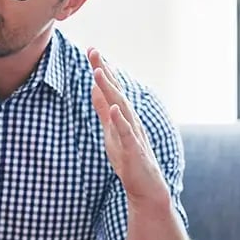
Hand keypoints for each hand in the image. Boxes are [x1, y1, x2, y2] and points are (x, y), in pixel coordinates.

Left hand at [88, 48, 168, 206]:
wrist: (147, 189)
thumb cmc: (129, 160)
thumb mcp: (110, 132)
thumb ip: (103, 111)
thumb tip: (95, 89)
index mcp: (122, 116)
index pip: (111, 89)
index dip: (102, 70)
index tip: (92, 50)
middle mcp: (130, 120)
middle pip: (116, 92)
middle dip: (104, 71)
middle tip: (93, 51)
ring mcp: (133, 134)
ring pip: (121, 108)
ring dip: (110, 90)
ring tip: (99, 72)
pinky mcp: (134, 150)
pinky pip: (127, 134)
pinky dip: (120, 121)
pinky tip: (114, 109)